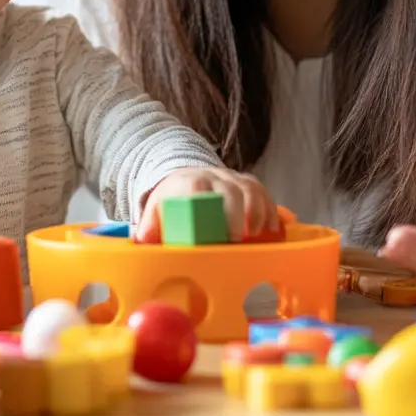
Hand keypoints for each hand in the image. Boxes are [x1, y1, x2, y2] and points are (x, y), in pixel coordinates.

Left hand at [136, 167, 279, 242]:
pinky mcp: (248, 182)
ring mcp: (233, 178)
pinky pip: (263, 191)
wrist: (186, 175)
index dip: (210, 207)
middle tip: (238, 238)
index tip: (214, 229)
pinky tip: (274, 228)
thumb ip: (150, 225)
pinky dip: (271, 209)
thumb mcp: (157, 208)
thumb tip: (142, 240)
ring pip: (251, 188)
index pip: (200, 189)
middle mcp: (214, 176)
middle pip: (231, 189)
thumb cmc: (173, 199)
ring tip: (258, 233)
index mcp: (190, 183)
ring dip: (258, 211)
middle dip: (237, 212)